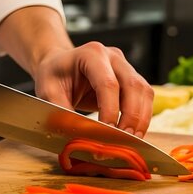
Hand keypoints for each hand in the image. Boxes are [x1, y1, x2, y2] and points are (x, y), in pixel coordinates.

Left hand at [33, 42, 153, 137]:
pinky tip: (135, 132)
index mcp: (91, 54)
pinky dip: (142, 116)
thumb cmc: (54, 76)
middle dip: (132, 116)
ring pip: (144, 91)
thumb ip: (62, 112)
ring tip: (134, 139)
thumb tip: (80, 135)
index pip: (108, 83)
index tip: (107, 132)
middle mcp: (113, 56)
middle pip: (133, 85)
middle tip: (126, 139)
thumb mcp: (48, 92)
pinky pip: (144, 97)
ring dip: (142, 118)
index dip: (110, 110)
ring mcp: (125, 66)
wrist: (60, 66)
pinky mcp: (131, 78)